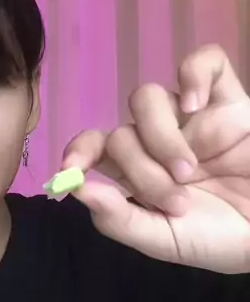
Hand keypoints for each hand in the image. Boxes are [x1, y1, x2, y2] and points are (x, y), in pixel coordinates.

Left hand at [62, 45, 249, 272]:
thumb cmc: (221, 240)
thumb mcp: (166, 240)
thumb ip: (119, 220)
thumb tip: (77, 190)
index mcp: (139, 174)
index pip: (95, 148)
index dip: (78, 152)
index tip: (72, 170)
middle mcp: (158, 141)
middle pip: (121, 134)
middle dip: (142, 171)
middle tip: (177, 200)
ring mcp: (193, 119)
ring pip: (148, 98)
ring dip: (161, 136)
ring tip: (190, 171)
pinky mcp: (230, 101)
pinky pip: (205, 61)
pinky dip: (194, 75)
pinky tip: (198, 107)